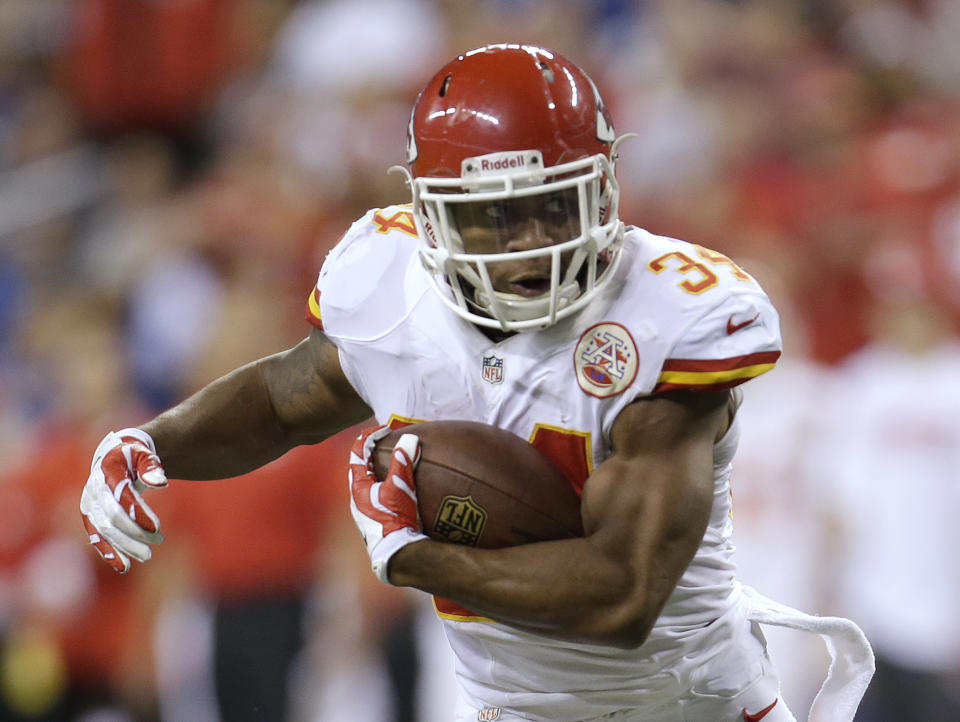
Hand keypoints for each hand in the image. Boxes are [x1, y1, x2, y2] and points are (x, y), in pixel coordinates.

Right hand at [79, 428, 166, 572]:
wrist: (114, 456)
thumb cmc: (134, 456)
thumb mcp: (145, 456)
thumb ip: (152, 467)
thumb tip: (161, 483)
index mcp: (107, 473)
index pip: (122, 498)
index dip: (138, 514)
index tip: (157, 528)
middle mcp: (94, 490)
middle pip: (112, 518)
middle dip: (135, 533)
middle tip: (159, 541)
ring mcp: (90, 505)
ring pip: (104, 531)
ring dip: (125, 546)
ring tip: (147, 556)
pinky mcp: (91, 517)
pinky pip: (97, 538)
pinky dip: (109, 553)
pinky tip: (124, 567)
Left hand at [349, 425, 426, 582]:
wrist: (396, 553)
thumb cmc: (395, 519)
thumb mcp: (400, 487)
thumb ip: (403, 462)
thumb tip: (409, 438)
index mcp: (358, 487)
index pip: (357, 453)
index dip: (370, 437)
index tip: (386, 429)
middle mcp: (357, 498)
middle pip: (359, 466)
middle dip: (371, 451)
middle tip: (386, 441)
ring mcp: (365, 510)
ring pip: (367, 481)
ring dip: (378, 467)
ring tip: (393, 460)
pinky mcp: (375, 519)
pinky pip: (376, 493)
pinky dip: (385, 482)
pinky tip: (399, 487)